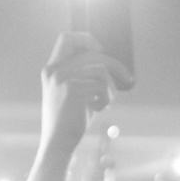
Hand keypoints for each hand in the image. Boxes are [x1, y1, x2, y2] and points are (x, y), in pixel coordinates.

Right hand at [40, 33, 131, 154]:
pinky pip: (101, 85)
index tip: (100, 51)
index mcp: (51, 68)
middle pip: (92, 54)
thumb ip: (84, 75)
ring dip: (111, 88)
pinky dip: (106, 98)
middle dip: (115, 65)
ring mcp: (61, 78)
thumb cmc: (69, 120)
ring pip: (101, 70)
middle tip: (128, 78)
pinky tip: (98, 109)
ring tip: (106, 102)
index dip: (86, 39)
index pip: (66, 38)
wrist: (58, 142)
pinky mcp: (71, 88)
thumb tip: (111, 64)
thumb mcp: (74, 92)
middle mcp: (54, 70)